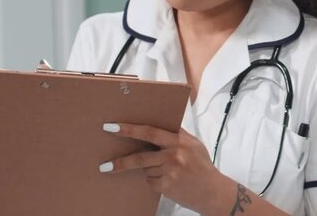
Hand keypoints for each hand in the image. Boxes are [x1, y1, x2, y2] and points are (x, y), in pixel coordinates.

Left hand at [99, 123, 230, 213]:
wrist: (212, 191)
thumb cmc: (203, 166)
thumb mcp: (193, 144)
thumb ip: (176, 136)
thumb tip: (157, 126)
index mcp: (179, 141)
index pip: (150, 132)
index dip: (129, 129)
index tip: (112, 127)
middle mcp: (173, 155)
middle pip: (140, 157)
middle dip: (121, 161)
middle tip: (104, 165)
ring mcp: (169, 172)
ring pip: (146, 169)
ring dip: (149, 169)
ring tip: (168, 171)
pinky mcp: (166, 186)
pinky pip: (150, 181)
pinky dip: (154, 180)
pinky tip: (168, 180)